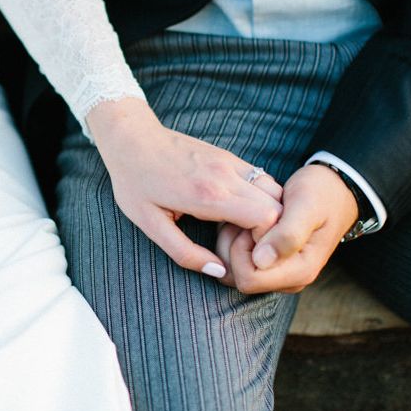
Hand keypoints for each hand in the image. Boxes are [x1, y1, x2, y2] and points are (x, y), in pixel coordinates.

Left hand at [86, 98, 283, 277]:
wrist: (131, 138)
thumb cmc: (135, 182)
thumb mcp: (150, 224)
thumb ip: (185, 253)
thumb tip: (219, 272)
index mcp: (208, 195)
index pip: (267, 218)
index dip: (266, 241)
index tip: (248, 255)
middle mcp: (226, 175)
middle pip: (278, 205)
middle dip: (272, 231)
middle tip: (249, 247)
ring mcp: (230, 162)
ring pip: (275, 189)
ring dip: (270, 212)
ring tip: (245, 230)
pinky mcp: (228, 156)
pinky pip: (260, 178)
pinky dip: (262, 197)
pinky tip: (239, 211)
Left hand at [215, 164, 357, 293]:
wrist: (334, 190)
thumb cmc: (321, 193)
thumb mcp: (306, 206)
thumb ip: (287, 234)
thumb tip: (261, 261)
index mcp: (299, 272)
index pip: (248, 278)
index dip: (241, 250)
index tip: (253, 223)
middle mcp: (289, 280)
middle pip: (236, 276)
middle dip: (234, 245)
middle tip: (249, 216)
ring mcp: (279, 274)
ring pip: (233, 269)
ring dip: (232, 240)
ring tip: (249, 215)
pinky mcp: (271, 265)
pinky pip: (238, 260)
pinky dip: (235, 239)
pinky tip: (248, 220)